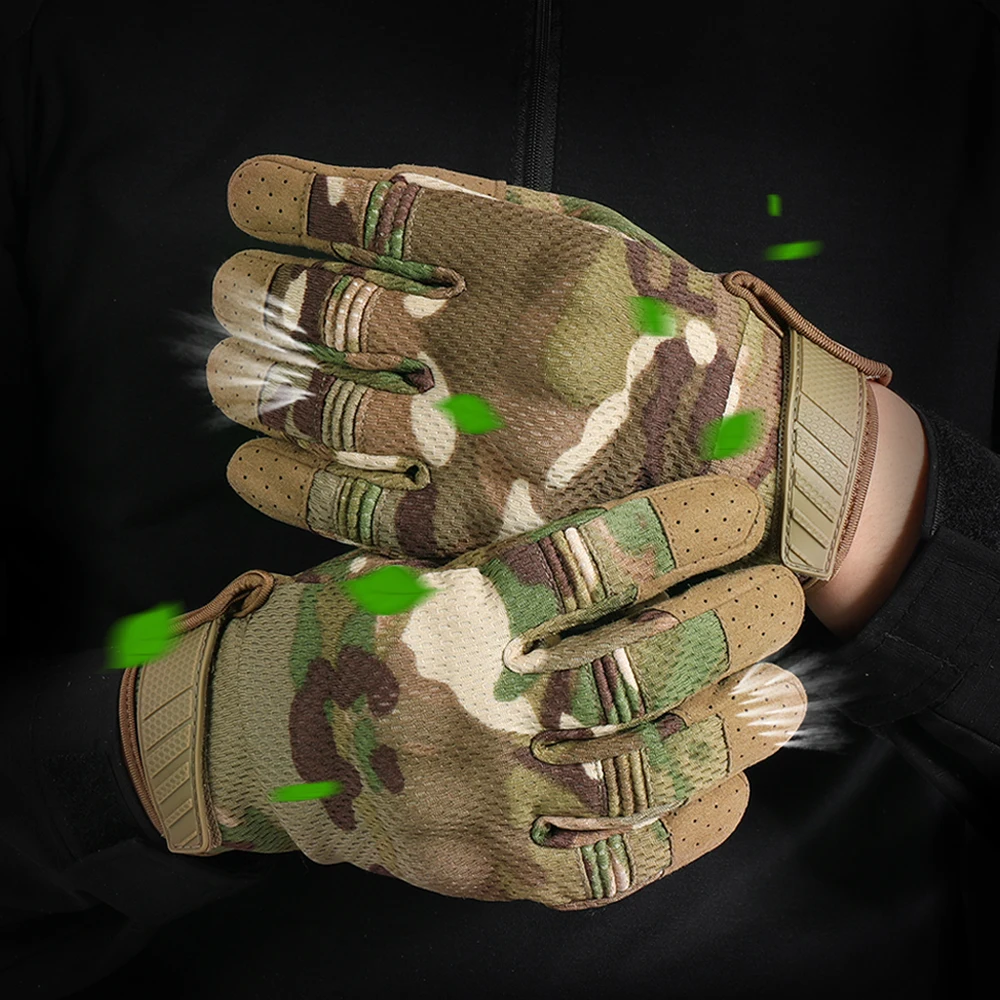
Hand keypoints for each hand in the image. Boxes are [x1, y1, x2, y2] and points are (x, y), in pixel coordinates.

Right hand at [136, 478, 806, 908]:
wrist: (256, 735)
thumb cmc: (348, 629)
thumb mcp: (411, 565)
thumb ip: (513, 558)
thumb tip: (655, 543)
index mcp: (439, 613)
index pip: (579, 565)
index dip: (676, 532)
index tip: (741, 509)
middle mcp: (458, 706)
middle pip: (625, 671)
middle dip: (726, 630)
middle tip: (782, 601)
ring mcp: (470, 798)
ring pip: (631, 774)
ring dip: (726, 734)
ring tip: (778, 698)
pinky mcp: (479, 867)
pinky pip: (602, 864)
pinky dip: (682, 829)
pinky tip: (725, 789)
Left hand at [207, 155, 890, 585]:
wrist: (752, 462)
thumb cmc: (671, 339)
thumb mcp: (602, 246)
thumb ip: (493, 220)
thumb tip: (368, 204)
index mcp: (533, 264)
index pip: (375, 216)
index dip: (291, 199)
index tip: (243, 199)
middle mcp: (495, 352)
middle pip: (333, 314)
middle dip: (262, 299)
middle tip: (233, 297)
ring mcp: (479, 448)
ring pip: (328, 409)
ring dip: (258, 386)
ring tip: (227, 373)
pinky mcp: (475, 533)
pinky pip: (354, 509)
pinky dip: (285, 486)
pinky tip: (248, 468)